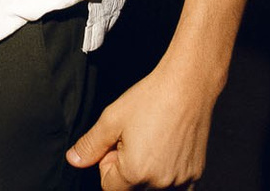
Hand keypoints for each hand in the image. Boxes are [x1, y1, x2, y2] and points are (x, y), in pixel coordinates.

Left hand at [66, 67, 214, 188]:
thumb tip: (73, 161)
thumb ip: (90, 146)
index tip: (117, 144)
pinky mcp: (195, 175)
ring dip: (146, 172)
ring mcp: (182, 181)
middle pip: (131, 189)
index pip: (109, 187)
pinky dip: (166, 174)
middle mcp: (161, 184)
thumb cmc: (150, 100)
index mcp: (136, 173)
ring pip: (152, 188)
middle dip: (127, 170)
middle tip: (134, 141)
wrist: (187, 87)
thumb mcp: (110, 120)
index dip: (108, 165)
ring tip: (150, 142)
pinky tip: (166, 150)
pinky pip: (174, 187)